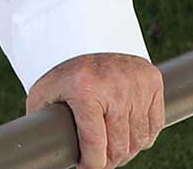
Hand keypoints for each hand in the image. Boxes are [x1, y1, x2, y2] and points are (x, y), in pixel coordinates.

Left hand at [25, 52, 163, 167]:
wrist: (90, 37)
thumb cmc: (65, 72)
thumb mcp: (44, 94)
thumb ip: (39, 122)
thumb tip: (37, 151)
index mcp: (86, 91)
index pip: (95, 146)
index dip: (91, 166)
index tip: (86, 168)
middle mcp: (115, 87)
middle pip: (119, 147)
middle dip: (108, 161)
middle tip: (99, 160)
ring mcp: (137, 84)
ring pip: (139, 141)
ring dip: (126, 151)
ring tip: (112, 148)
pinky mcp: (153, 81)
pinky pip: (154, 126)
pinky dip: (143, 137)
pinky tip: (128, 134)